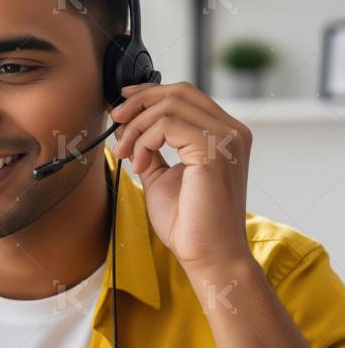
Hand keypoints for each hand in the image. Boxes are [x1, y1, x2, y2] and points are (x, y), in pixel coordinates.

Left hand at [110, 81, 253, 270]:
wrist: (208, 256)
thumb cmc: (189, 223)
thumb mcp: (163, 176)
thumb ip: (152, 148)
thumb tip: (128, 124)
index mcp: (224, 133)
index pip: (185, 94)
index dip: (148, 92)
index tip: (121, 104)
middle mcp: (231, 131)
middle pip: (178, 92)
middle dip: (138, 102)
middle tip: (115, 122)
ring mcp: (227, 138)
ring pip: (169, 106)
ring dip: (136, 127)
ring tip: (126, 155)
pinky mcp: (214, 150)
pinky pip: (167, 125)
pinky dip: (144, 142)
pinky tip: (141, 166)